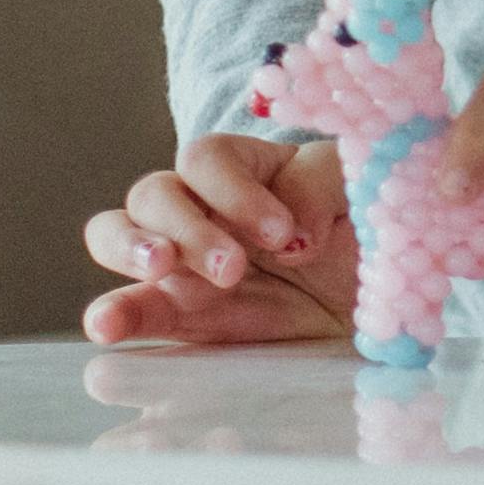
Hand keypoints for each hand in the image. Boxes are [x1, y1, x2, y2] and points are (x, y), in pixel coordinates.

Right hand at [78, 131, 351, 345]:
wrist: (377, 308)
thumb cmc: (364, 231)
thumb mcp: (359, 190)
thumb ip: (321, 185)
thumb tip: (289, 232)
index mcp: (246, 167)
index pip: (205, 159)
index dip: (233, 191)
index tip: (283, 234)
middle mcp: (201, 208)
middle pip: (154, 194)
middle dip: (188, 228)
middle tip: (233, 269)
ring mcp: (180, 264)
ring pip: (118, 236)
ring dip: (129, 250)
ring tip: (159, 269)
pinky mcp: (178, 317)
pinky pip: (130, 310)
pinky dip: (112, 315)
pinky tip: (106, 325)